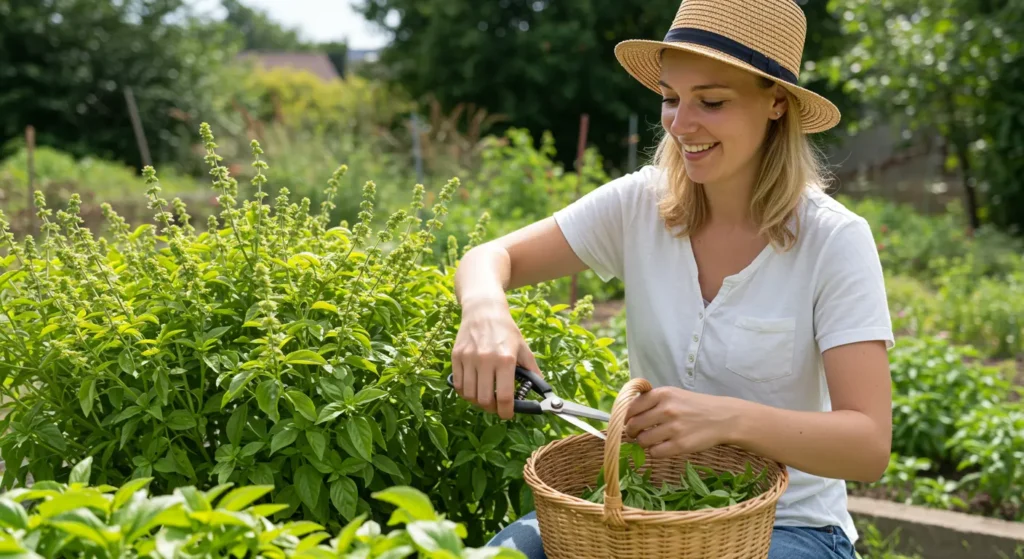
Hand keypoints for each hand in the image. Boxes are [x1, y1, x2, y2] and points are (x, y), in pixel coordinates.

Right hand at [451, 296, 541, 419]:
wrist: (484, 310)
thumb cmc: (506, 330)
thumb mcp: (523, 347)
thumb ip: (532, 370)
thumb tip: (542, 390)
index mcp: (505, 359)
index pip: (504, 396)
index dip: (506, 411)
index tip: (508, 414)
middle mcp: (486, 360)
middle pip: (484, 399)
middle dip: (491, 408)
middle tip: (496, 406)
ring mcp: (469, 358)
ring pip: (469, 395)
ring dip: (477, 401)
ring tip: (485, 397)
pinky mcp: (456, 356)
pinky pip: (458, 384)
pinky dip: (465, 392)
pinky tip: (473, 388)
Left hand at [623, 386, 740, 458]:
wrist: (723, 418)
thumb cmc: (694, 406)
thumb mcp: (674, 395)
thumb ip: (652, 400)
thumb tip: (626, 412)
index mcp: (663, 394)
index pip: (631, 407)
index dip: (626, 417)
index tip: (628, 421)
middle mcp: (667, 409)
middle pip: (633, 425)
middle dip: (632, 431)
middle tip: (636, 433)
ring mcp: (674, 428)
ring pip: (642, 440)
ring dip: (644, 443)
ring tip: (652, 440)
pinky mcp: (680, 445)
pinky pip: (655, 453)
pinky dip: (655, 452)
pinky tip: (662, 447)